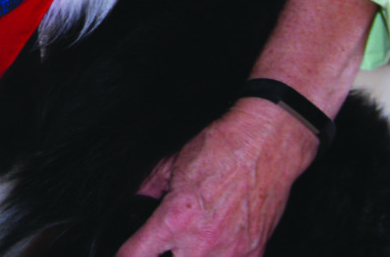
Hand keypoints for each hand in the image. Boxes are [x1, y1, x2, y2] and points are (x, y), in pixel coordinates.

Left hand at [117, 98, 317, 256]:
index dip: (123, 256)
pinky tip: (214, 244)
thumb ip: (149, 187)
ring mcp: (230, 253)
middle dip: (161, 255)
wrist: (266, 144)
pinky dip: (218, 256)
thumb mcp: (171, 162)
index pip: (135, 255)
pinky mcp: (253, 253)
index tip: (123, 255)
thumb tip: (137, 199)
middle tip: (162, 243)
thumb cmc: (223, 148)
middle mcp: (201, 242)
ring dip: (189, 256)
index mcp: (176, 218)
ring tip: (189, 243)